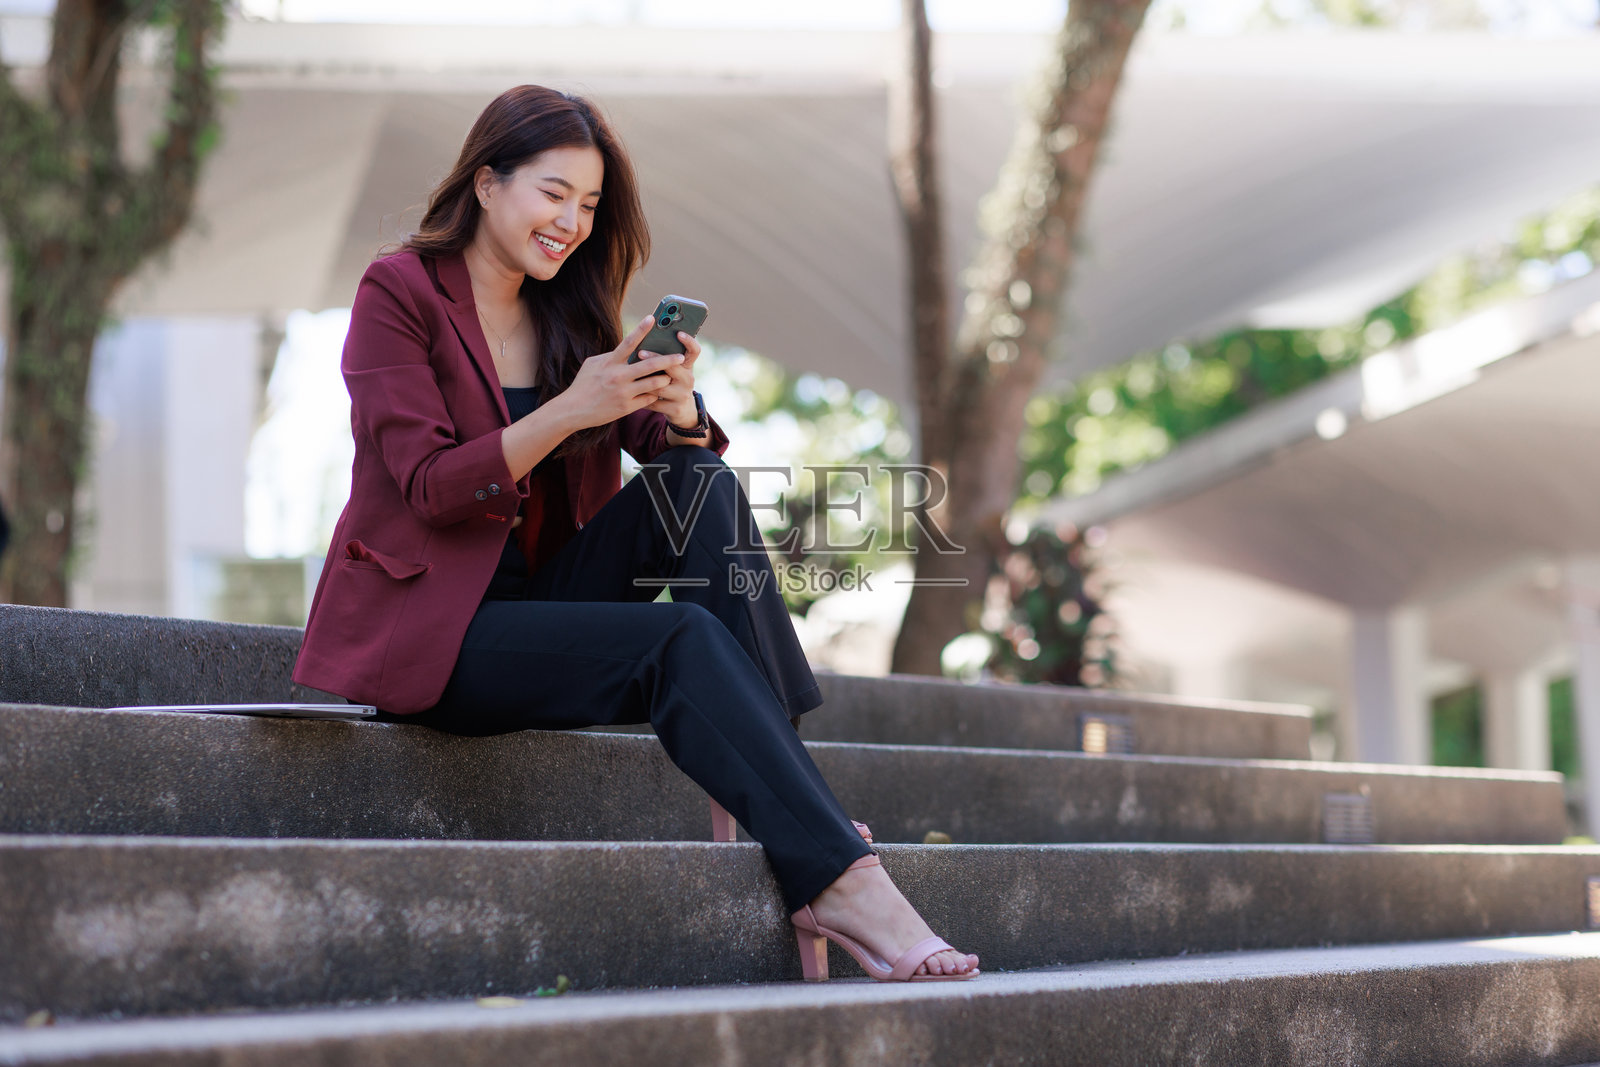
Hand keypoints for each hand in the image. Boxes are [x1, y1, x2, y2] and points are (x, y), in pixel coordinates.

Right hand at [554, 315, 685, 430]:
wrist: (573, 410)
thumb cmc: (583, 384)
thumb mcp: (593, 365)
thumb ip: (610, 357)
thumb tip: (625, 349)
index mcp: (610, 362)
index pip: (628, 342)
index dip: (641, 329)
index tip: (653, 318)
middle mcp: (618, 376)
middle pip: (649, 365)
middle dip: (668, 360)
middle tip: (681, 356)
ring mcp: (623, 392)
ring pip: (653, 383)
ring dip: (664, 379)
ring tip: (670, 377)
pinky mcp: (626, 407)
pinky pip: (648, 399)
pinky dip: (654, 394)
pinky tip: (657, 392)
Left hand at [639, 330, 701, 429]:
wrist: (681, 410)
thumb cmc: (670, 382)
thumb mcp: (672, 370)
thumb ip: (663, 358)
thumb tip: (644, 339)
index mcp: (687, 366)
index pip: (694, 351)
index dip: (689, 341)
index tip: (678, 332)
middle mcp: (688, 379)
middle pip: (673, 366)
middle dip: (655, 358)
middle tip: (640, 352)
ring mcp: (682, 395)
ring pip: (660, 385)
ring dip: (644, 380)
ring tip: (630, 374)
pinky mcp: (675, 409)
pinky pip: (653, 401)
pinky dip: (640, 396)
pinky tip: (629, 393)